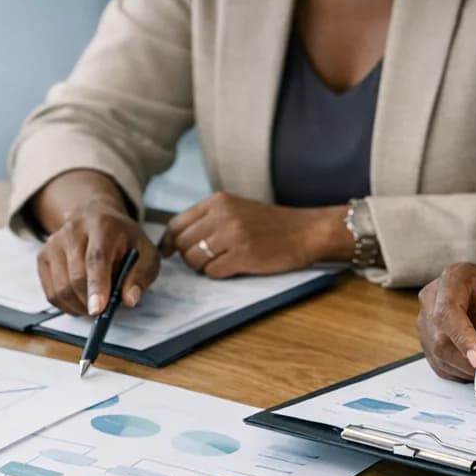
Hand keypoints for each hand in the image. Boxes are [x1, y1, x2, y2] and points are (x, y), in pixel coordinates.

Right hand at [36, 197, 161, 316]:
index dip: (97, 286)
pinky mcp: (43, 256)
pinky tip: (79, 301)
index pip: (96, 258)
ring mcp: (54, 243)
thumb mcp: (146, 253)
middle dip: (89, 301)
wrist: (97, 217)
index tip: (98, 310)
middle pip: (76, 276)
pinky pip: (51, 292)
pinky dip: (66, 305)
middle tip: (103, 311)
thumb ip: (141, 276)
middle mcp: (74, 230)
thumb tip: (129, 300)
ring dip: (78, 306)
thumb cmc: (124, 240)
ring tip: (93, 305)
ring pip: (61, 287)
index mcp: (103, 225)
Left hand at [163, 192, 348, 277]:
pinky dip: (219, 274)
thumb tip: (173, 240)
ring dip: (203, 267)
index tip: (171, 252)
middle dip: (189, 256)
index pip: (177, 223)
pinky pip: (213, 272)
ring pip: (194, 259)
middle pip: (182, 243)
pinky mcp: (242, 256)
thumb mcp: (237, 208)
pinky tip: (234, 267)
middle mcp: (222, 215)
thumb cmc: (270, 224)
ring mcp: (232, 235)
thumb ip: (208, 218)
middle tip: (206, 259)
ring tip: (222, 262)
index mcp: (218, 201)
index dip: (170, 241)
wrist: (305, 231)